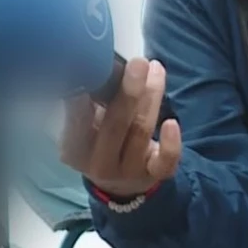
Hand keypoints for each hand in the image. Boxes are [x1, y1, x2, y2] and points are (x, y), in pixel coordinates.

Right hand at [59, 57, 182, 199]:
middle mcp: (99, 162)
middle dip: (128, 92)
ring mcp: (128, 171)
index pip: (78, 121)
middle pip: (115, 125)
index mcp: (75, 148)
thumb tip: (95, 61)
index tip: (93, 67)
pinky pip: (164, 162)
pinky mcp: (154, 175)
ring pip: (141, 132)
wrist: (119, 186)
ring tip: (155, 69)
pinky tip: (172, 122)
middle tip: (138, 62)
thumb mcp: (85, 127)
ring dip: (151, 97)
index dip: (84, 98)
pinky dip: (170, 144)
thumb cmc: (99, 141)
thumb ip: (87, 103)